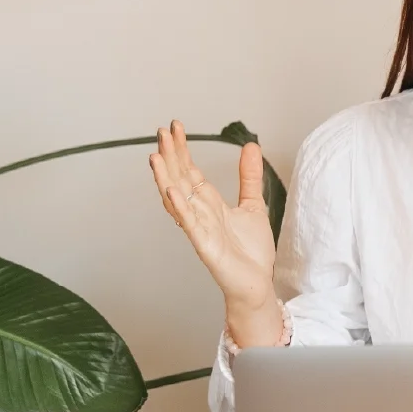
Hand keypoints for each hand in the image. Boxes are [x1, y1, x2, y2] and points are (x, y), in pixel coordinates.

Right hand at [150, 121, 280, 339]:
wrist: (257, 284)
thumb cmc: (251, 252)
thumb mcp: (253, 205)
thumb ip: (249, 177)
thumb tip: (251, 146)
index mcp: (210, 204)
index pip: (190, 171)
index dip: (182, 150)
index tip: (174, 127)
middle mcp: (200, 213)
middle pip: (180, 179)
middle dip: (171, 156)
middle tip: (162, 132)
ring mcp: (200, 229)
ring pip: (177, 199)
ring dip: (166, 177)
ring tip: (155, 156)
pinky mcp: (205, 245)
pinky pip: (189, 223)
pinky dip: (179, 206)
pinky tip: (171, 189)